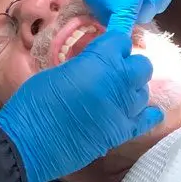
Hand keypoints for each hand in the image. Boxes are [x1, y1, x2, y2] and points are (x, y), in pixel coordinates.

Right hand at [0, 29, 163, 181]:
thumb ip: (84, 63)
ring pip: (144, 91)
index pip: (121, 41)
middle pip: (142, 65)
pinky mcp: (123, 132)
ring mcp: (125, 108)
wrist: (32, 140)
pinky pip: (149, 119)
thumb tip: (94, 63)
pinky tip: (139, 111)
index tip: (106, 49)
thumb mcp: (59, 70)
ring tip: (116, 94)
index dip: (113, 44)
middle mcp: (119, 81)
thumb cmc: (36, 101)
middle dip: (129, 65)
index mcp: (100, 60)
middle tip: (111, 71)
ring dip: (132, 89)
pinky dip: (147, 114)